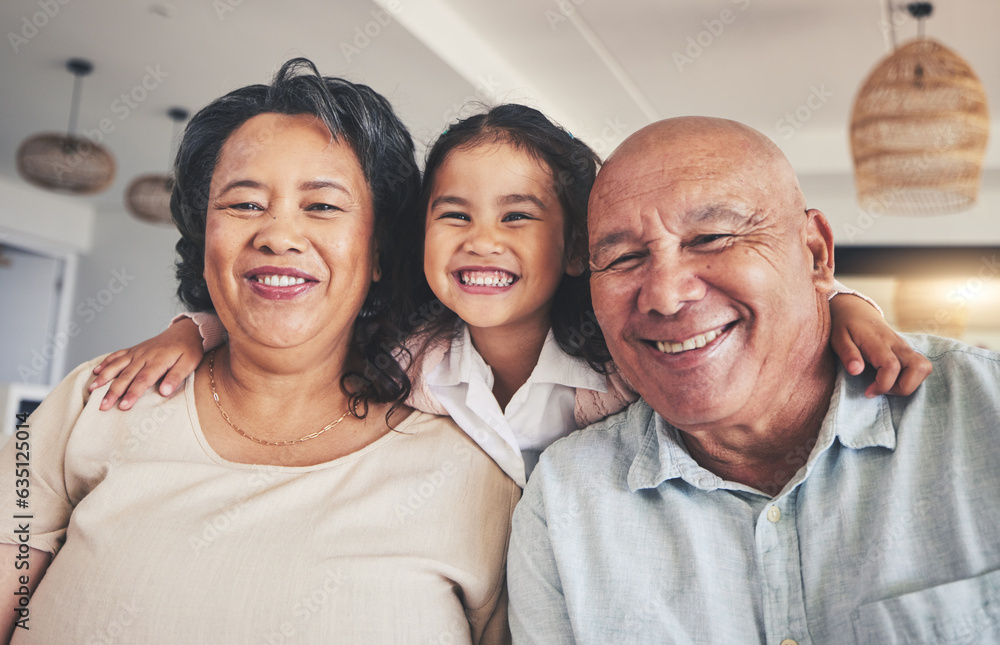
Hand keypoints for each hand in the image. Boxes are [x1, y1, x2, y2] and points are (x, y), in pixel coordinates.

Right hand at [90, 317, 204, 410]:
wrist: (186, 330)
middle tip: (102, 406)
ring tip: (92, 390)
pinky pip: (117, 355)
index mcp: (158, 361)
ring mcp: (137, 352)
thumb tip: (165, 392)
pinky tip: (96, 371)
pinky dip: (106, 363)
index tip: (123, 406)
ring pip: (117, 365)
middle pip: (126, 376)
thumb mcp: (189, 363)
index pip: (142, 380)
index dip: (132, 394)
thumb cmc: (189, 349)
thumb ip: (176, 377)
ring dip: (104, 378)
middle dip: (113, 392)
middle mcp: (144, 356)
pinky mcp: (134, 349)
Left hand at [829, 294, 932, 397]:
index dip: (883, 385)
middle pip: (919, 367)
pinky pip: (921, 366)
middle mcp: (896, 344)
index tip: (868, 392)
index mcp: (878, 342)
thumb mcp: (838, 339)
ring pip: (925, 367)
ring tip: (889, 386)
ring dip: (911, 384)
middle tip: (882, 390)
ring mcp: (905, 346)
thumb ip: (847, 354)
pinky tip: (894, 380)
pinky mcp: (907, 350)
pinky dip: (913, 379)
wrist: (857, 311)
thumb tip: (856, 371)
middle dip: (903, 388)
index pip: (891, 366)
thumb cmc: (845, 326)